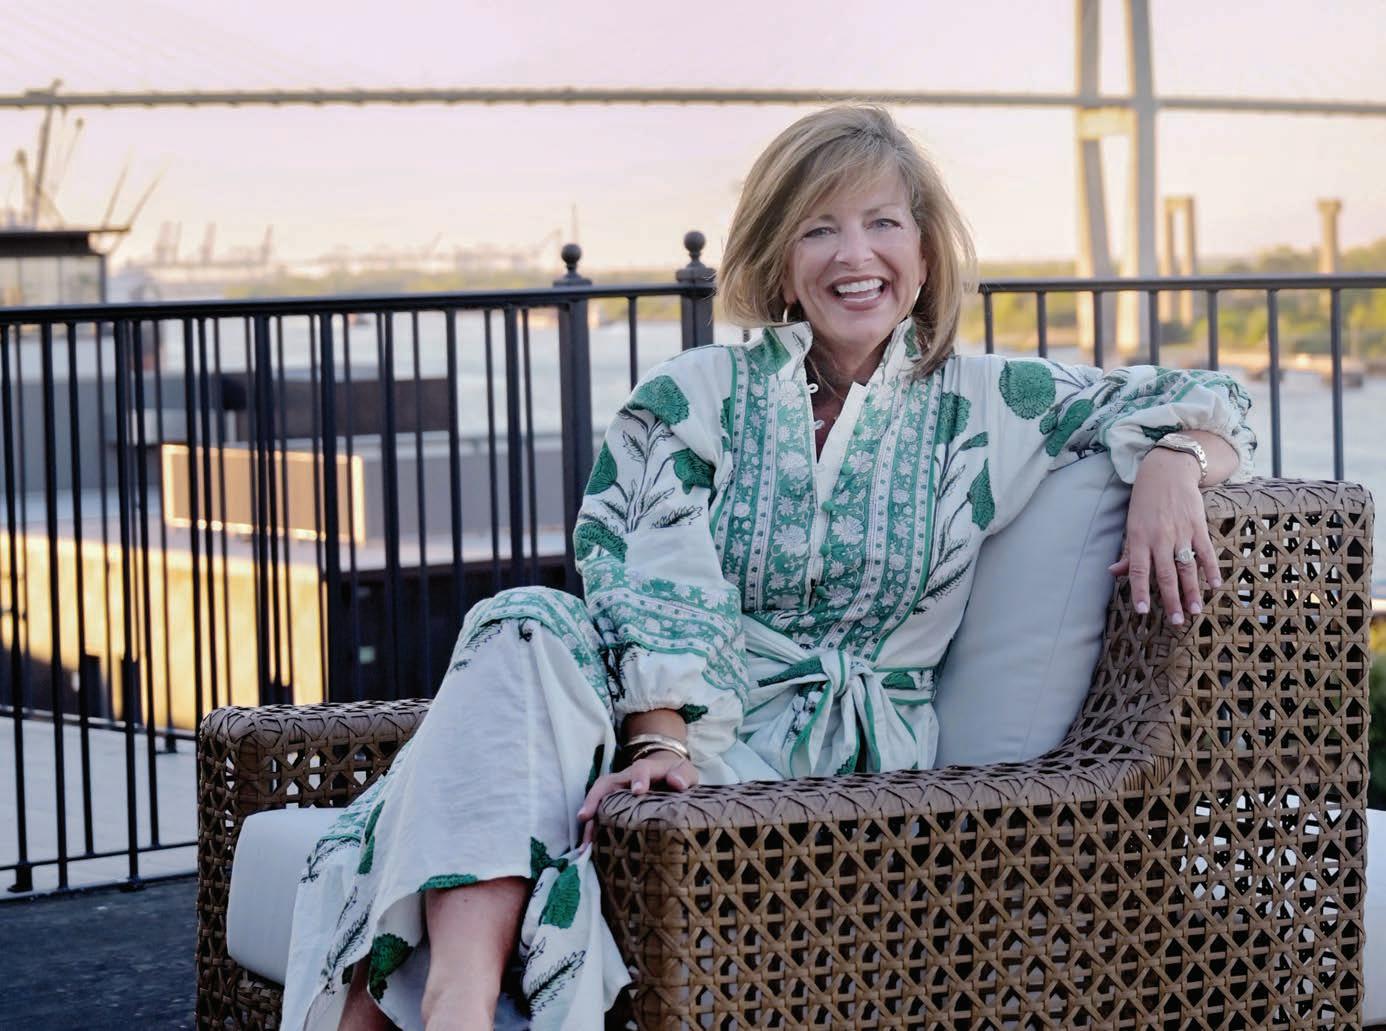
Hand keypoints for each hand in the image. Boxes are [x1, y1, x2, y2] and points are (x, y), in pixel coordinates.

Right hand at [576, 749, 698, 845]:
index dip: (639, 778)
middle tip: (586, 817)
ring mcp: (617, 791)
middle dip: (595, 799)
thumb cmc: (676, 775)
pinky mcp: (614, 804)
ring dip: (589, 819)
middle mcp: (626, 778)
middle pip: (606, 783)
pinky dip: (592, 830)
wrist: (666, 773)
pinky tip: (588, 849)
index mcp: (647, 769)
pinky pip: (599, 814)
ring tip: (585, 842)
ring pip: (598, 800)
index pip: (641, 769)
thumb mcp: (686, 771)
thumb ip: (683, 774)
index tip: (639, 791)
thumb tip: (677, 784)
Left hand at [1108, 448, 1221, 623]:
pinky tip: (1215, 585)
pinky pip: (1206, 551)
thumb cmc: (1145, 501)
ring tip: (1195, 610)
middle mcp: (1159, 537)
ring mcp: (1180, 532)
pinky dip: (1211, 568)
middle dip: (1171, 599)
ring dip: (1192, 590)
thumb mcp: (1131, 524)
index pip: (1139, 570)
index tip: (1142, 611)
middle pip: (1166, 574)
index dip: (1140, 591)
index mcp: (1139, 538)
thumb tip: (1114, 573)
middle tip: (1176, 621)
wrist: (1167, 471)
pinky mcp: (1198, 526)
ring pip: (1187, 566)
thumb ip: (1129, 553)